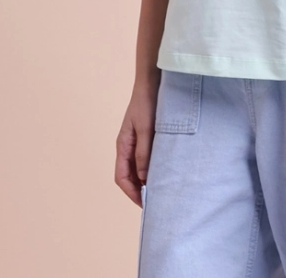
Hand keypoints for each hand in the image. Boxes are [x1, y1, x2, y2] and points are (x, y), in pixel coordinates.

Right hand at [114, 78, 159, 207]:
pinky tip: (164, 170)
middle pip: (129, 176)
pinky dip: (152, 167)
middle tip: (156, 202)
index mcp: (123, 145)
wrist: (152, 81)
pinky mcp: (146, 136)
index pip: (121, 177)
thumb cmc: (147, 103)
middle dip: (139, 190)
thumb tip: (143, 179)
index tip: (145, 204)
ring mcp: (136, 141)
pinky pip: (146, 157)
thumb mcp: (146, 129)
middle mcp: (127, 145)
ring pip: (137, 167)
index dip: (131, 193)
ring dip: (146, 179)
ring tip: (161, 189)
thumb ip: (144, 153)